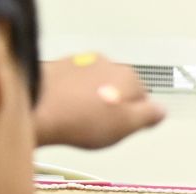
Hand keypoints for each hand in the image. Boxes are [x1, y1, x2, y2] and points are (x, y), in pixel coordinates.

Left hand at [35, 54, 166, 149]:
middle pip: (119, 90)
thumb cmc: (81, 119)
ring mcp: (81, 63)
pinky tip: (67, 112)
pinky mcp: (59, 67)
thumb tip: (160, 111)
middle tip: (103, 128)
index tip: (126, 129)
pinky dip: (74, 96)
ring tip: (82, 122)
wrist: (35, 107)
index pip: (145, 99)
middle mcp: (107, 63)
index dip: (136, 118)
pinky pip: (74, 85)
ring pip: (96, 86)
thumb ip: (150, 116)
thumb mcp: (128, 126)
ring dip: (93, 101)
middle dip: (114, 107)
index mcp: (130, 77)